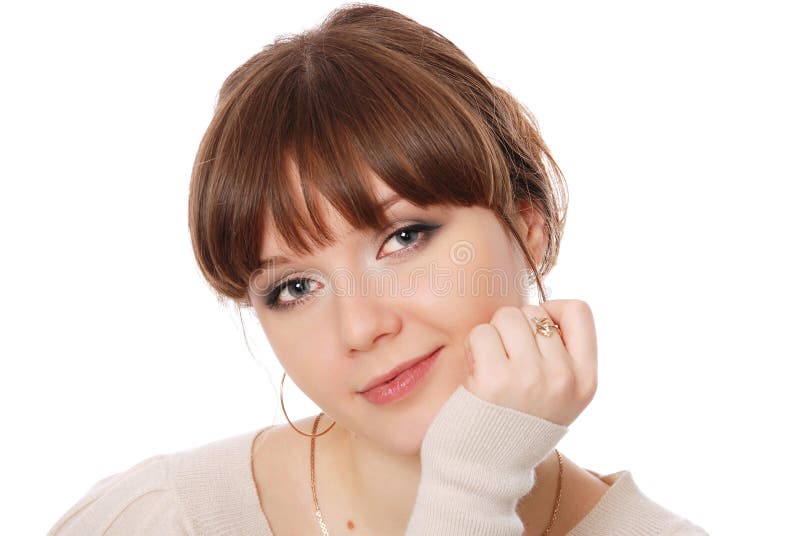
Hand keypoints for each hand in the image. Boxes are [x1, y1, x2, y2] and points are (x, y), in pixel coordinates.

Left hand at [462, 299, 597, 426]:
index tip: (535, 332)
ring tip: (491, 366)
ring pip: (507, 317)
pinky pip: (482, 333)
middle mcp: (563, 378)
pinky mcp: (495, 379)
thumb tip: (541, 309)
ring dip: (492, 335)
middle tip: (506, 361)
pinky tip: (476, 372)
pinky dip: (473, 348)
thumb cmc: (516, 424)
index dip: (552, 310)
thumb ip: (560, 356)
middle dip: (513, 329)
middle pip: (533, 312)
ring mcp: (531, 378)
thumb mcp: (559, 397)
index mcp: (586, 380)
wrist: (485, 469)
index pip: (580, 311)